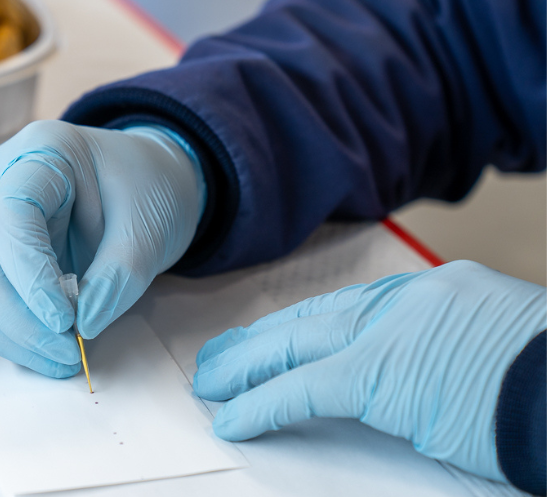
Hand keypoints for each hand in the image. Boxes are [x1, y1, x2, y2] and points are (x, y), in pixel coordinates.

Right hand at [0, 120, 205, 393]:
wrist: (146, 176)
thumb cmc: (147, 188)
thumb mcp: (149, 226)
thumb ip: (117, 277)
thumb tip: (81, 329)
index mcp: (40, 153)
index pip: (10, 216)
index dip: (29, 276)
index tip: (66, 322)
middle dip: (17, 318)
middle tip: (67, 354)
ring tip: (53, 362)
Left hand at [193, 260, 545, 480]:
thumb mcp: (494, 345)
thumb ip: (438, 347)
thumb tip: (408, 375)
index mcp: (431, 289)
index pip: (345, 307)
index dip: (299, 327)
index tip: (270, 339)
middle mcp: (403, 300)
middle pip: (309, 319)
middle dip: (258, 341)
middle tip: (220, 356)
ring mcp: (389, 332)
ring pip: (293, 346)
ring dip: (244, 368)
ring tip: (212, 383)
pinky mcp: (378, 376)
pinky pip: (301, 389)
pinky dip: (260, 404)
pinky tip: (233, 417)